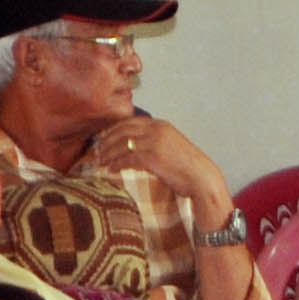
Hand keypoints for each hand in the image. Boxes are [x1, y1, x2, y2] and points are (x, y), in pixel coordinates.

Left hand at [81, 117, 234, 231]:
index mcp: (160, 124)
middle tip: (97, 149)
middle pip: (122, 130)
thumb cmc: (186, 166)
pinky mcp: (150, 157)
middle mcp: (156, 129)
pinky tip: (111, 169)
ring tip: (100, 160)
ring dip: (108, 153)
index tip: (103, 137)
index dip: (114, 129)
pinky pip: (126, 158)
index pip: (130, 121)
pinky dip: (115, 164)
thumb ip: (154, 140)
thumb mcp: (171, 144)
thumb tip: (135, 145)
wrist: (201, 177)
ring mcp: (153, 142)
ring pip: (121, 144)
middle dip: (107, 140)